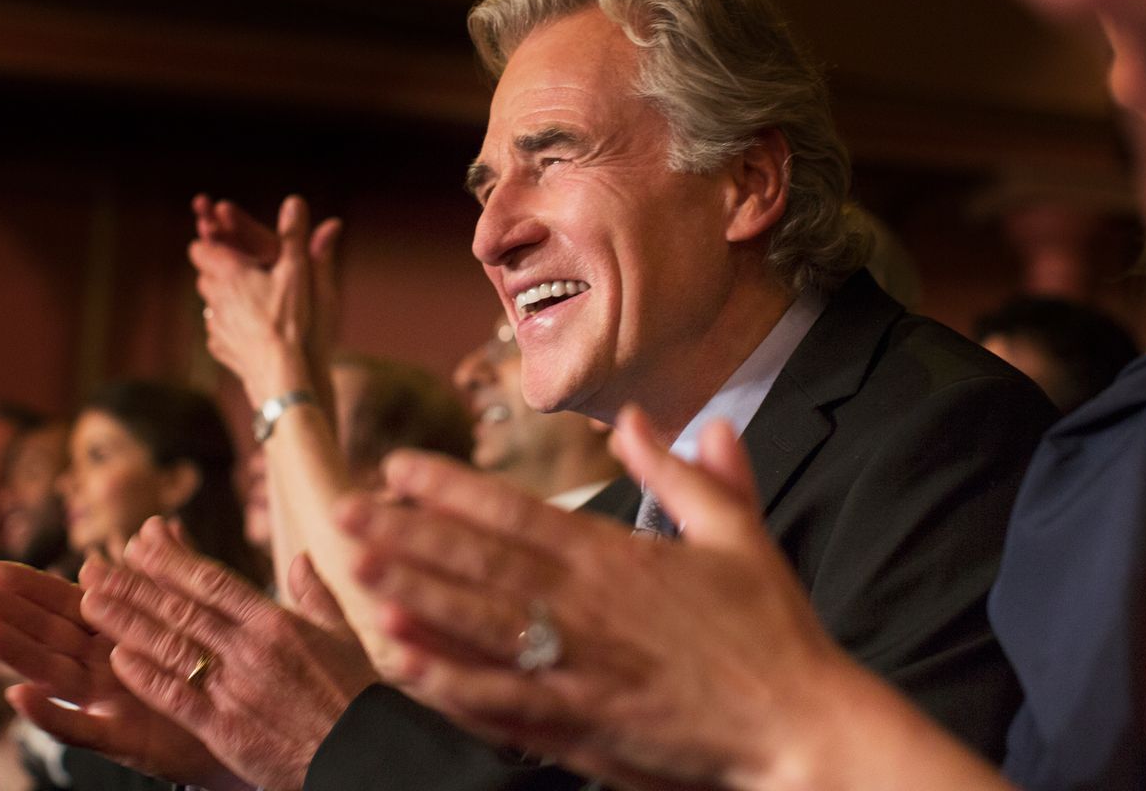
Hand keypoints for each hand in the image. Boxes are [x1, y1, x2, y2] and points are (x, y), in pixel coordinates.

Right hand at [0, 562, 243, 789]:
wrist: (248, 723)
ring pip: (55, 675)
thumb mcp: (193, 616)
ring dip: (18, 654)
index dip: (31, 588)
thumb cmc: (212, 670)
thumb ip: (173, 572)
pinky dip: (50, 714)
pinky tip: (19, 696)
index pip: (66, 605)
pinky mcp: (123, 740)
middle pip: (49, 636)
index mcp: (118, 633)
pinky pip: (81, 728)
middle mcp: (105, 667)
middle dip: (8, 614)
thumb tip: (156, 524)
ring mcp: (109, 703)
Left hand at [79, 517, 376, 790]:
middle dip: (133, 585)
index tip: (140, 542)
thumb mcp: (344, 633)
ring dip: (126, 624)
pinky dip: (145, 677)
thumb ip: (315, 593)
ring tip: (90, 603)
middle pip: (181, 609)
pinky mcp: (225, 727)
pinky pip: (177, 697)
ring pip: (170, 647)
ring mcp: (235, 688)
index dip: (172, 561)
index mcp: (278, 622)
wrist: (362, 752)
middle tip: (95, 565)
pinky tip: (117, 659)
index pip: (213, 581)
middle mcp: (251, 649)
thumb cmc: (357, 693)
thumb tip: (301, 558)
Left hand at [192, 194, 340, 405]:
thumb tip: (294, 200)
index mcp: (228, 273)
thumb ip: (295, 236)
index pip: (199, 248)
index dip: (212, 244)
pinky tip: (252, 331)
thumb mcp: (298, 272)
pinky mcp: (219, 349)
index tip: (230, 244)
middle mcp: (214, 297)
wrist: (279, 373)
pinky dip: (231, 328)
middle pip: (204, 276)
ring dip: (225, 299)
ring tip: (253, 301)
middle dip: (221, 271)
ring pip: (210, 304)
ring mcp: (214, 325)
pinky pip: (218, 332)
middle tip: (247, 270)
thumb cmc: (289, 319)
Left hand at [338, 409, 929, 790]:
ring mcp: (579, 670)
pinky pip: (499, 702)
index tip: (400, 466)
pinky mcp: (580, 726)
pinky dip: (448, 681)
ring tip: (355, 571)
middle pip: (479, 564)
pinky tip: (404, 662)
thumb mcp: (738, 534)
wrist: (800, 726)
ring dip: (411, 597)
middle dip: (406, 535)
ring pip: (477, 627)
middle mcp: (588, 609)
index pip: (517, 513)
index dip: (452, 488)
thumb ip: (687, 474)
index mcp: (619, 558)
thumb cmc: (773, 630)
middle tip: (345, 511)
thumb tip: (647, 418)